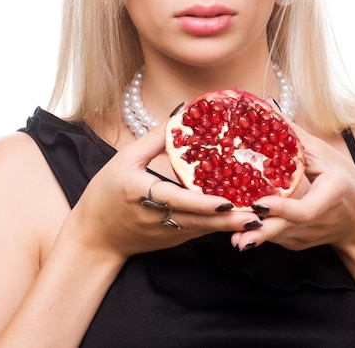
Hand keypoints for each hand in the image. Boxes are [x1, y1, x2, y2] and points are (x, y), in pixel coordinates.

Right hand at [64, 122, 257, 261]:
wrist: (94, 237)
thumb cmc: (106, 193)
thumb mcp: (124, 159)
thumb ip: (155, 139)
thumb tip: (181, 115)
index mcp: (142, 194)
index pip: (177, 200)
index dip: (203, 203)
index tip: (227, 202)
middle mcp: (158, 217)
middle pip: (199, 221)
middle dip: (230, 220)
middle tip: (259, 213)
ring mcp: (167, 233)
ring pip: (204, 230)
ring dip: (230, 226)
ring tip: (259, 217)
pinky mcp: (173, 240)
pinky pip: (199, 231)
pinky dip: (219, 225)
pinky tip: (240, 217)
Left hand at [231, 125, 354, 251]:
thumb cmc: (342, 180)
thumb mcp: (324, 154)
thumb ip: (295, 137)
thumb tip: (266, 110)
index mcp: (331, 195)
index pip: (306, 209)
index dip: (282, 208)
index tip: (259, 203)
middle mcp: (318, 222)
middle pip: (285, 229)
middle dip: (259, 231)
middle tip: (235, 229)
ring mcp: (306, 236)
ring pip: (275, 237)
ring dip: (252, 234)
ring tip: (229, 233)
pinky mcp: (295, 243)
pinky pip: (273, 236)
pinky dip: (256, 230)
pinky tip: (236, 226)